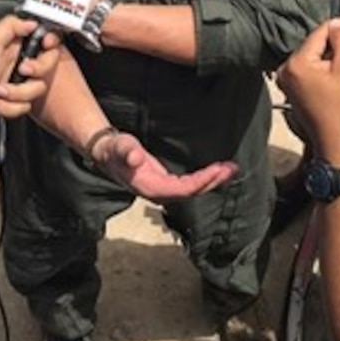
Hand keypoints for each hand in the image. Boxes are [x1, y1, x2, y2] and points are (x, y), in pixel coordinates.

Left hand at [0, 15, 59, 117]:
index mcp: (14, 45)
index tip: (47, 45)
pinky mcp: (14, 102)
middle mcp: (18, 62)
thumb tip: (32, 22)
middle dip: (35, 70)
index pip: (44, 41)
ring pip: (38, 88)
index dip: (50, 44)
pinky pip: (26, 106)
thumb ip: (10, 25)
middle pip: (46, 66)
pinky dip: (10, 107)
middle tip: (22, 70)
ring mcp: (17, 84)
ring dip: (18, 92)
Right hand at [90, 130, 237, 200]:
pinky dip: (204, 178)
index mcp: (151, 188)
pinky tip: (215, 171)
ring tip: (230, 169)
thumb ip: (126, 151)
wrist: (107, 154)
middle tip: (231, 168)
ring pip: (193, 190)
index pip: (183, 189)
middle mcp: (159, 193)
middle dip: (213, 182)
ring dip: (212, 181)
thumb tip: (135, 157)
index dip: (201, 181)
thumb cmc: (114, 150)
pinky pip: (189, 185)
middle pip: (192, 192)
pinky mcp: (166, 184)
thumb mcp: (119, 147)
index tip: (217, 170)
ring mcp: (163, 190)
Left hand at [276, 19, 339, 164]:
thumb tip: (338, 24)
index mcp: (296, 63)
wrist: (335, 139)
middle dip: (330, 47)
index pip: (318, 34)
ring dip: (325, 58)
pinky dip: (319, 69)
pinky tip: (331, 81)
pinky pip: (306, 68)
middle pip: (312, 45)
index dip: (336, 28)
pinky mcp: (289, 87)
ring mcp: (284, 79)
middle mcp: (285, 69)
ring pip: (310, 56)